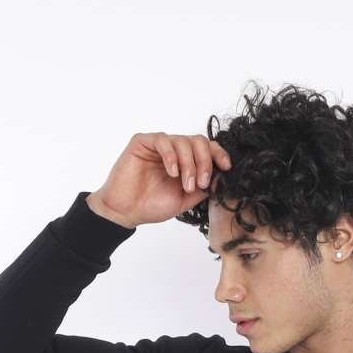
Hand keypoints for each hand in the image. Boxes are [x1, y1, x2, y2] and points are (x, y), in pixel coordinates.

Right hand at [88, 131, 231, 229]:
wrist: (125, 212)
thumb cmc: (151, 206)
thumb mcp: (185, 200)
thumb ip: (203, 188)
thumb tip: (223, 177)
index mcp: (185, 161)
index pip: (206, 148)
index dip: (218, 154)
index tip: (227, 167)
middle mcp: (173, 150)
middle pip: (198, 141)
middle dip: (205, 161)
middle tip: (202, 183)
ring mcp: (158, 145)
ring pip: (183, 141)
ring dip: (190, 164)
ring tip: (185, 184)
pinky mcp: (142, 142)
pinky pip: (163, 140)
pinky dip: (171, 156)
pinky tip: (172, 172)